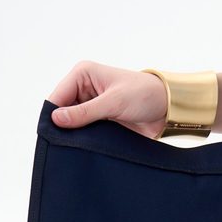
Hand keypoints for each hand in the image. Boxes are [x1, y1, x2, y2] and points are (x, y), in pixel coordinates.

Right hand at [47, 60, 167, 138]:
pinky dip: (84, 138)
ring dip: (74, 134)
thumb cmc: (144, 95)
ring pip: (72, 122)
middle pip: (62, 110)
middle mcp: (84, 87)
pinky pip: (84, 130)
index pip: (57, 96)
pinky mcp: (100, 118)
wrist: (169, 109)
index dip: (53, 116)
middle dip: (63, 126)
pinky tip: (86, 147)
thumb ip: (84, 112)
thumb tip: (56, 119)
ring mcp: (91, 104)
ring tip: (76, 147)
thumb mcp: (113, 103)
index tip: (52, 135)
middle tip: (64, 145)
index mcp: (83, 74)